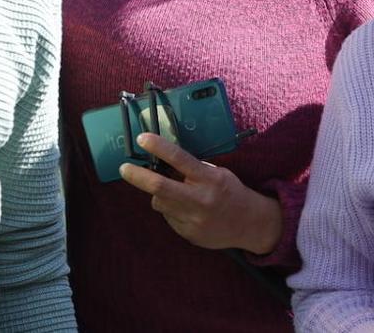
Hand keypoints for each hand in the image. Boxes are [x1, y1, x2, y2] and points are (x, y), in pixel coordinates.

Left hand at [120, 133, 282, 254]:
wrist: (248, 224)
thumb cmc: (231, 192)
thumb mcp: (218, 174)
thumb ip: (194, 169)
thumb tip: (164, 161)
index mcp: (209, 179)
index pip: (180, 159)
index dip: (159, 147)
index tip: (142, 139)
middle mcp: (200, 199)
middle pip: (160, 187)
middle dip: (138, 176)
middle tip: (124, 168)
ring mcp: (193, 219)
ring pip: (160, 203)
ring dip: (158, 195)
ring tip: (173, 193)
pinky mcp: (188, 233)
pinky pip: (168, 218)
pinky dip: (170, 210)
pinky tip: (186, 210)